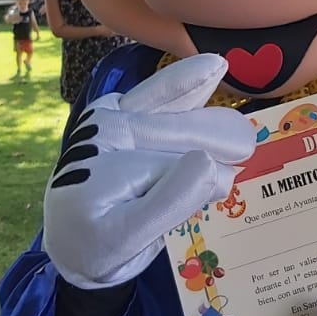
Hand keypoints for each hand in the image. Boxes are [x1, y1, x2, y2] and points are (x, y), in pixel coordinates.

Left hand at [42, 54, 254, 288]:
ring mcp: (106, 120)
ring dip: (195, 90)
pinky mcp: (115, 114)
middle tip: (247, 144)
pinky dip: (181, 84)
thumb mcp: (129, 239)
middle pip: (169, 128)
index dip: (206, 174)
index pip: (168, 165)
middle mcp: (101, 132)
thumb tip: (211, 163)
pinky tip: (210, 67)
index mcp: (100, 163)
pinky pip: (155, 95)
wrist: (69, 244)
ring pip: (161, 101)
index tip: (230, 184)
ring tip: (224, 76)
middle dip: (211, 132)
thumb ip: (168, 202)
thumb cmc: (98, 248)